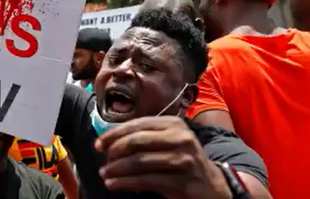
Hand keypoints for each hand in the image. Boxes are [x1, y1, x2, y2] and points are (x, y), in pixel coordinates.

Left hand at [95, 117, 231, 198]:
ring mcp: (183, 160)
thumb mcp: (168, 141)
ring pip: (139, 162)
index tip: (99, 144)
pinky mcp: (182, 182)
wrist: (211, 186)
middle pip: (137, 141)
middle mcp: (181, 138)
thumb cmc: (182, 160)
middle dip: (114, 151)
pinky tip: (113, 184)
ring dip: (117, 169)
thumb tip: (109, 139)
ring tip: (104, 174)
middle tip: (103, 161)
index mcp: (174, 124)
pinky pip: (146, 181)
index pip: (137, 125)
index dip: (114, 134)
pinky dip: (125, 182)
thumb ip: (145, 135)